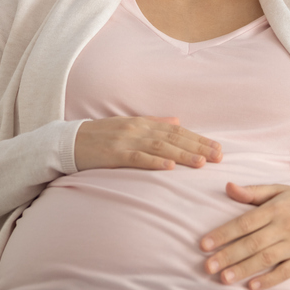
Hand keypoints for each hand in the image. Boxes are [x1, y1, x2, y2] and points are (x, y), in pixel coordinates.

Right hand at [74, 116, 221, 170]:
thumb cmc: (101, 136)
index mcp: (143, 123)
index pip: (177, 131)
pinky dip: (155, 162)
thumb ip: (154, 123)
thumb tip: (178, 122)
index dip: (198, 139)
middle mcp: (137, 129)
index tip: (217, 148)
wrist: (70, 141)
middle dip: (197, 147)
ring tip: (201, 163)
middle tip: (219, 156)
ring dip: (182, 155)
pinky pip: (137, 158)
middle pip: (173, 138)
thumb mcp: (129, 125)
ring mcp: (125, 141)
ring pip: (160, 147)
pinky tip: (169, 168)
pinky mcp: (113, 154)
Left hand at [199, 183, 289, 289]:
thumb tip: (227, 187)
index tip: (204, 244)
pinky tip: (252, 286)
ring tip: (223, 278)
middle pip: (252, 243)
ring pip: (266, 258)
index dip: (223, 233)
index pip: (244, 222)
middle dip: (228, 255)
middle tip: (207, 266)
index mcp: (275, 209)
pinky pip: (285, 272)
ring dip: (243, 269)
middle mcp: (284, 226)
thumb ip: (252, 192)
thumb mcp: (279, 191)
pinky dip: (269, 280)